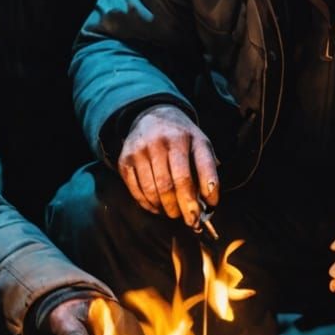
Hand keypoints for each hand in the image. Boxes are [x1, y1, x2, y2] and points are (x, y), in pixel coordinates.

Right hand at [118, 104, 219, 226]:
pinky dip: (148, 204)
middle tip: (190, 220)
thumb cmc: (182, 137)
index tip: (210, 208)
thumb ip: (208, 169)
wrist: (152, 115)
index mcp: (185, 137)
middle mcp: (161, 141)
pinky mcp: (125, 159)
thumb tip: (209, 202)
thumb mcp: (200, 144)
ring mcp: (140, 150)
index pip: (198, 169)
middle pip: (172, 184)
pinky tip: (157, 207)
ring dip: (165, 208)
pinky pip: (136, 190)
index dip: (206, 191)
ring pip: (153, 190)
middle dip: (183, 207)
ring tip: (174, 213)